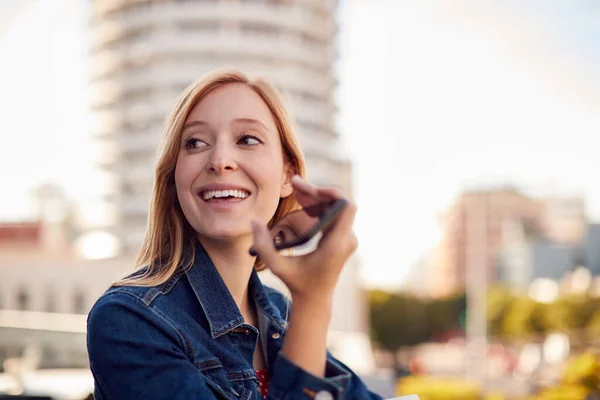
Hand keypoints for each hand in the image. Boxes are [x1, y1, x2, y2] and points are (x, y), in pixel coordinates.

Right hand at [250, 176, 357, 301]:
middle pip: (338, 203)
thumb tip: (254, 222)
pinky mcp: (344, 239)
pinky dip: (320, 207)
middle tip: (295, 185)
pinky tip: (303, 204)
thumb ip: (263, 246)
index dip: (331, 192)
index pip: (346, 207)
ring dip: (317, 198)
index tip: (309, 190)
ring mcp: (348, 239)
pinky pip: (335, 215)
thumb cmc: (297, 283)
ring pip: (336, 207)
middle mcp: (346, 240)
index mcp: (336, 244)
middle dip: (317, 192)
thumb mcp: (277, 266)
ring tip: (297, 191)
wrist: (316, 299)